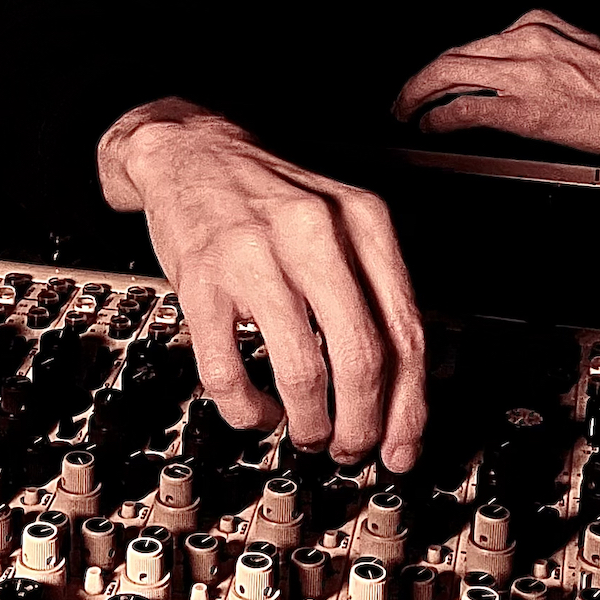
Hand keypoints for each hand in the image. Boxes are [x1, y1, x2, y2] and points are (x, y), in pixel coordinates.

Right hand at [98, 98, 426, 470]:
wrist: (191, 150)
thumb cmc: (271, 195)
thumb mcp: (341, 219)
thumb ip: (374, 288)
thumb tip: (401, 387)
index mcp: (364, 221)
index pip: (406, 331)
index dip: (408, 406)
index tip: (401, 445)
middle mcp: (316, 234)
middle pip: (363, 358)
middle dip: (362, 425)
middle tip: (351, 449)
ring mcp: (256, 257)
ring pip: (303, 371)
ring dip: (310, 424)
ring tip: (307, 433)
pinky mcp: (201, 281)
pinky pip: (229, 371)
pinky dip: (249, 410)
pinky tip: (257, 412)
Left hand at [393, 11, 599, 161]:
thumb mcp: (583, 54)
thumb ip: (542, 59)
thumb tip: (509, 84)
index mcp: (541, 24)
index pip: (477, 43)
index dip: (447, 66)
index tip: (435, 79)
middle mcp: (527, 39)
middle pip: (453, 55)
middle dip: (419, 79)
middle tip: (403, 99)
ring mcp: (525, 71)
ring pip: (449, 74)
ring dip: (418, 95)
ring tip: (406, 113)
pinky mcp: (527, 106)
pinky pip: (465, 108)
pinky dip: (439, 117)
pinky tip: (429, 127)